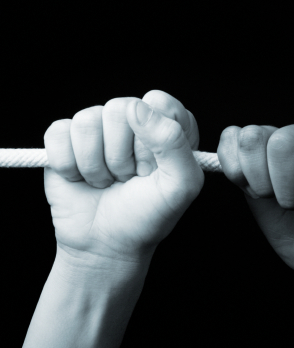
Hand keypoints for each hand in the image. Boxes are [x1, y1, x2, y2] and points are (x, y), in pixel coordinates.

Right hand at [43, 90, 203, 262]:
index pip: (158, 102)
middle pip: (120, 108)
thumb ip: (173, 142)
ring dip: (95, 164)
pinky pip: (58, 132)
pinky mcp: (64, 139)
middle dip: (122, 155)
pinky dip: (68, 165)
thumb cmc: (148, 215)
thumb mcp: (180, 186)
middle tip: (128, 178)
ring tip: (107, 181)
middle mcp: (133, 121)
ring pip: (87, 121)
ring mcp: (98, 128)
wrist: (106, 245)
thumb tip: (137, 107)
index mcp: (168, 126)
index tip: (154, 167)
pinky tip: (81, 179)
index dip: (153, 138)